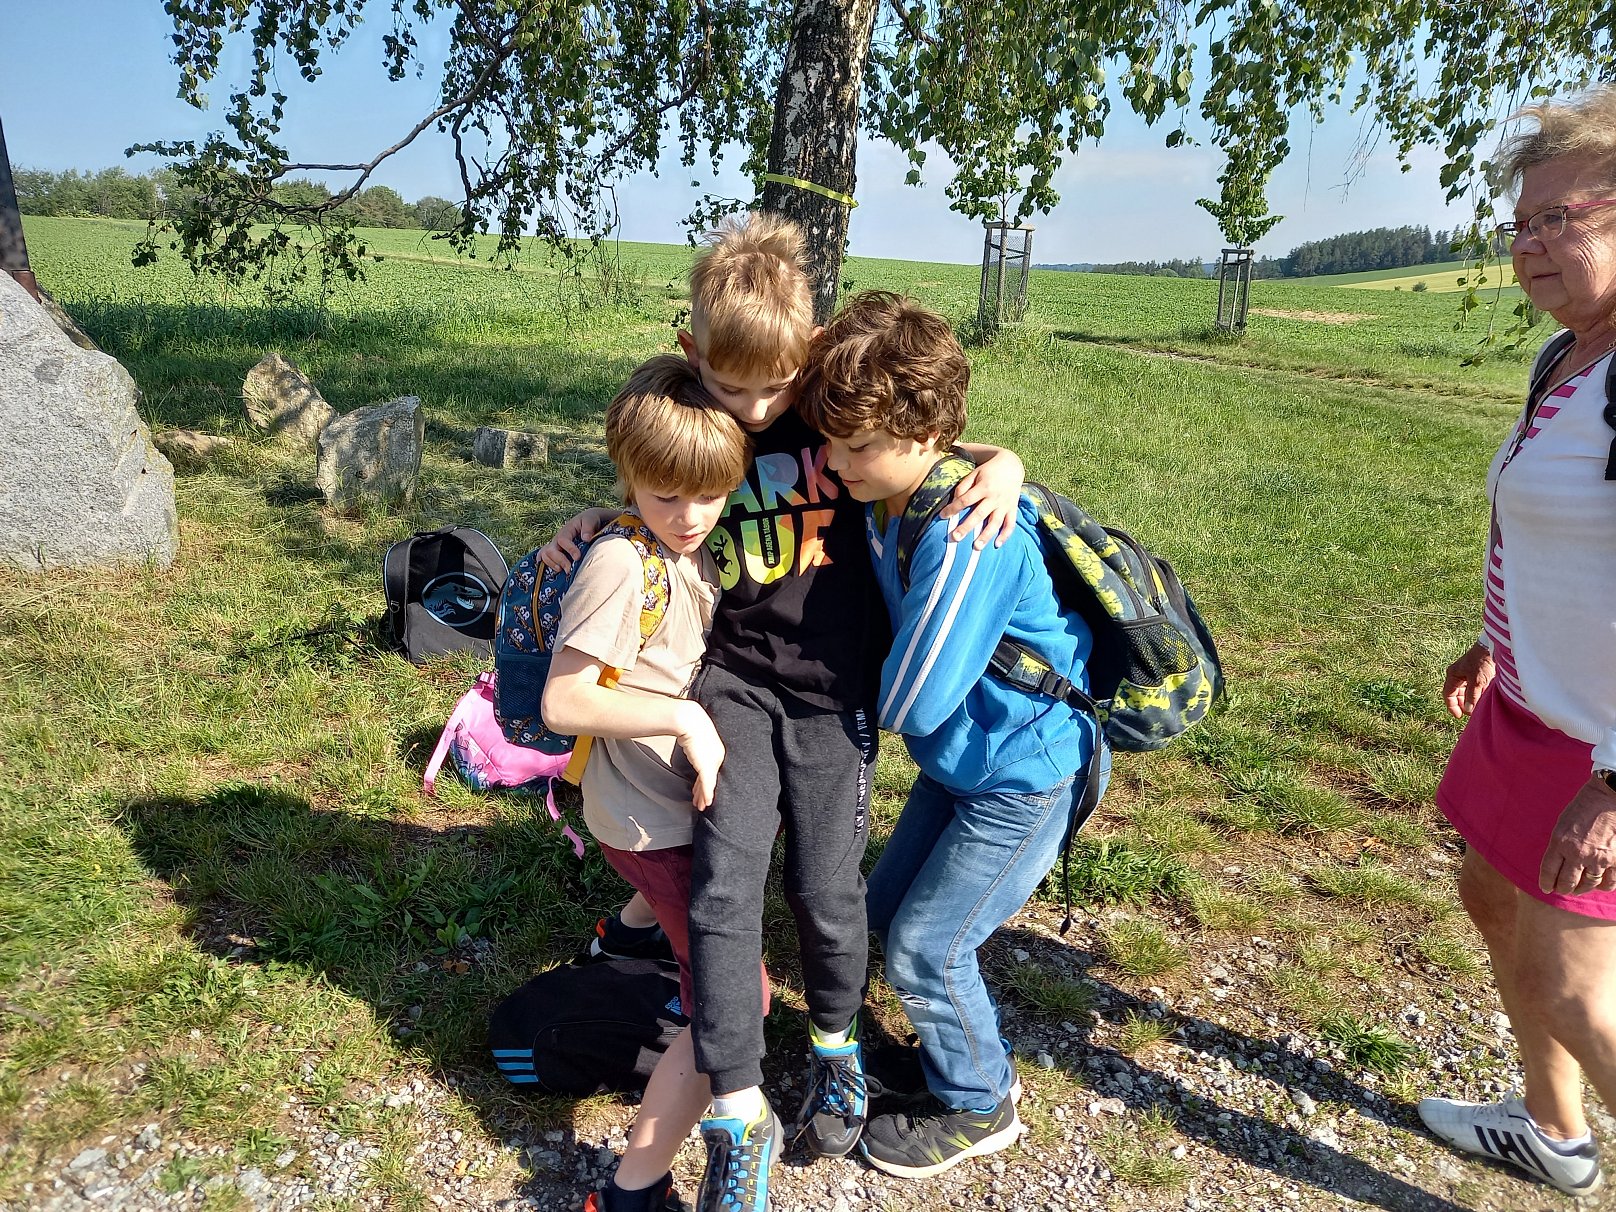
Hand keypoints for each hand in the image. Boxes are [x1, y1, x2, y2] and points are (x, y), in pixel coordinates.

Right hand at [537, 508, 611, 572]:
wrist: (590, 522)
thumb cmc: (591, 520)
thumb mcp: (592, 519)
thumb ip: (589, 526)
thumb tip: (586, 539)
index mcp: (567, 530)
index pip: (563, 539)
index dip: (569, 549)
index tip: (578, 557)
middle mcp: (558, 538)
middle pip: (550, 550)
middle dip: (560, 560)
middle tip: (570, 569)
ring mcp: (555, 545)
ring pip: (545, 555)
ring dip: (553, 564)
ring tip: (564, 570)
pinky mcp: (556, 552)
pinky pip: (545, 558)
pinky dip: (548, 564)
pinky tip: (558, 569)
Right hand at [675, 702, 725, 810]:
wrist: (688, 720)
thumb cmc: (690, 725)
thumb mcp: (695, 738)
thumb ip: (696, 747)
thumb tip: (691, 748)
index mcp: (716, 750)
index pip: (711, 770)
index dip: (705, 782)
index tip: (700, 790)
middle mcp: (717, 757)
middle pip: (712, 779)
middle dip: (705, 792)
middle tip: (701, 802)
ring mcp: (713, 762)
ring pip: (710, 784)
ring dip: (704, 796)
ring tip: (701, 805)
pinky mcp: (706, 766)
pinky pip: (707, 784)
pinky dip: (706, 794)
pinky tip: (706, 802)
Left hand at [937, 448, 1024, 547]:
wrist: (1012, 465)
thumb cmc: (988, 471)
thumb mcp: (974, 473)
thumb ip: (963, 486)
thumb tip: (954, 501)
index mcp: (983, 487)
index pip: (965, 500)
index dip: (953, 509)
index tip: (942, 516)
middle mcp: (994, 497)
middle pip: (979, 514)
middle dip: (967, 527)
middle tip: (955, 538)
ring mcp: (1005, 504)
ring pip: (995, 523)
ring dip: (986, 536)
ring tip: (976, 547)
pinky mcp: (1013, 508)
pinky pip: (1011, 524)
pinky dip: (1005, 535)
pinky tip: (997, 544)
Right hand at [1442, 642, 1494, 717]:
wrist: (1493, 648)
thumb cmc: (1481, 662)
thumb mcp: (1477, 681)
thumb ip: (1471, 696)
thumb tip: (1468, 709)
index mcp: (1453, 675)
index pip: (1448, 694)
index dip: (1452, 706)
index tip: (1459, 716)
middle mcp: (1457, 675)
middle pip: (1455, 694)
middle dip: (1461, 704)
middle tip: (1470, 713)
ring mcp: (1466, 674)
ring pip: (1464, 691)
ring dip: (1469, 700)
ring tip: (1476, 707)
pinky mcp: (1475, 673)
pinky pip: (1472, 687)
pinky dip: (1475, 694)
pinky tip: (1481, 699)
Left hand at [1539, 776, 1615, 894]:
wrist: (1607, 799)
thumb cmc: (1582, 809)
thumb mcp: (1562, 826)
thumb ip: (1559, 846)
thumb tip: (1559, 865)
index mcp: (1559, 842)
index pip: (1549, 871)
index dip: (1546, 883)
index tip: (1546, 888)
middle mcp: (1577, 853)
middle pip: (1567, 882)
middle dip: (1563, 889)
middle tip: (1562, 890)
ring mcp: (1597, 858)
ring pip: (1587, 885)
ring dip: (1581, 889)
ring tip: (1578, 889)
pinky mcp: (1615, 860)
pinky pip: (1608, 883)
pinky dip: (1603, 886)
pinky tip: (1599, 884)